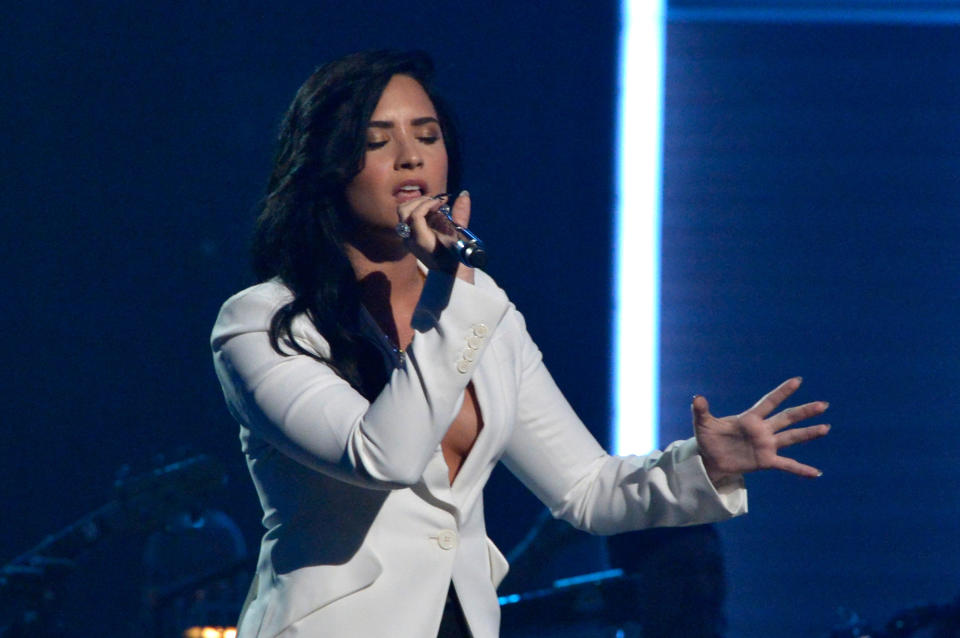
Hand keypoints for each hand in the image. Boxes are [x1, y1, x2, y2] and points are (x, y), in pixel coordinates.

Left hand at [398, 190, 473, 282]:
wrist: (448, 278)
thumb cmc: (457, 261)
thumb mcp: (461, 239)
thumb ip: (461, 215)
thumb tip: (464, 194)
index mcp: (420, 242)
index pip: (415, 216)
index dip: (427, 204)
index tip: (442, 201)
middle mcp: (410, 240)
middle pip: (403, 211)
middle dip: (419, 201)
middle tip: (435, 200)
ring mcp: (408, 239)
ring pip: (402, 213)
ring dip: (417, 204)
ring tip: (433, 204)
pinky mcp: (410, 238)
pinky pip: (407, 218)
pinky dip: (417, 209)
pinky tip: (432, 211)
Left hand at [692, 377, 829, 483]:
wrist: (709, 459)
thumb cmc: (708, 438)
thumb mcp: (703, 423)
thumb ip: (701, 410)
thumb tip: (697, 398)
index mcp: (750, 418)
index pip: (769, 402)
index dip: (782, 392)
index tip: (797, 381)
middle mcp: (762, 430)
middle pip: (787, 418)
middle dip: (804, 411)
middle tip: (823, 404)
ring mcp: (766, 445)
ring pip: (792, 437)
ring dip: (808, 434)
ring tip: (825, 428)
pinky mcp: (766, 461)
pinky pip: (787, 465)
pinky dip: (801, 469)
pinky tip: (816, 473)